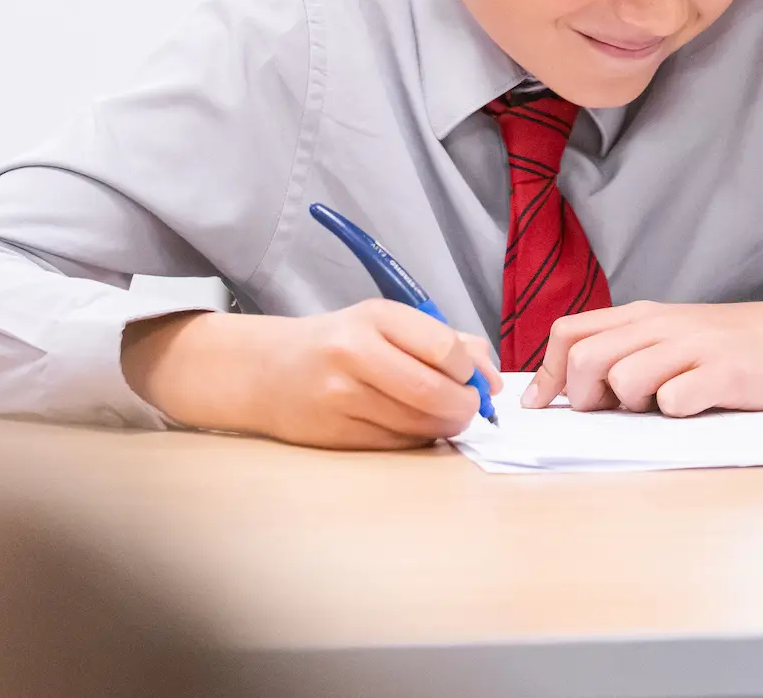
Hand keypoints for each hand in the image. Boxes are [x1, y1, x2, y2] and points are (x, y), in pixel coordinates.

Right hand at [122, 304, 498, 449]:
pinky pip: (397, 445)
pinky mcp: (335, 435)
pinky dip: (416, 439)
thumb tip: (494, 380)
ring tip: (439, 415)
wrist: (268, 371)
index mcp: (374, 317)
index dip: (468, 370)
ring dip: (444, 427)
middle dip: (465, 407)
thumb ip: (446, 342)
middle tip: (468, 408)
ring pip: (419, 425)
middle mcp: (354, 354)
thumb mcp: (387, 324)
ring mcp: (341, 397)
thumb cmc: (340, 343)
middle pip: (435, 393)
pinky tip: (408, 425)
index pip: (444, 348)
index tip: (469, 377)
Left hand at [523, 289, 762, 417]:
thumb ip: (625, 352)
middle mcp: (662, 326)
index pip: (570, 333)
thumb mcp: (670, 336)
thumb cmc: (729, 345)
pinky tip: (694, 407)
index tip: (541, 404)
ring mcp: (693, 348)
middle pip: (588, 359)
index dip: (547, 372)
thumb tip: (571, 389)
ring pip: (624, 380)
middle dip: (585, 396)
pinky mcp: (723, 374)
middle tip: (612, 411)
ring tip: (661, 404)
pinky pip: (675, 401)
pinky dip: (675, 413)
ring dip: (632, 405)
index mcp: (642, 317)